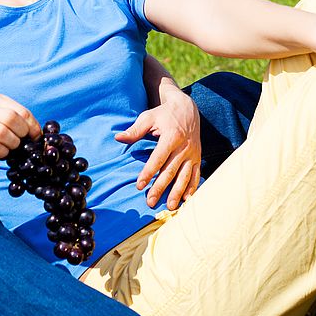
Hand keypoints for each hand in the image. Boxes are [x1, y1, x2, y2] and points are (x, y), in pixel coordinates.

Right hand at [0, 93, 40, 160]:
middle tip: (22, 142)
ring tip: (10, 148)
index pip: (22, 111)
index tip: (36, 137)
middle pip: (14, 119)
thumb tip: (37, 131)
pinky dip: (2, 152)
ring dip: (13, 144)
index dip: (33, 126)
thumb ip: (12, 117)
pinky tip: (0, 153)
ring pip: (4, 132)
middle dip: (23, 134)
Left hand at [115, 86, 200, 209]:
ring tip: (169, 207)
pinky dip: (192, 188)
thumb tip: (118, 138)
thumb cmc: (164, 114)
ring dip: (177, 192)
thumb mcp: (148, 117)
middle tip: (150, 202)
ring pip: (185, 176)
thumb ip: (134, 130)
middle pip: (170, 171)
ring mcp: (192, 153)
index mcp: (171, 137)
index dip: (148, 172)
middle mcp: (184, 147)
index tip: (139, 185)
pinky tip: (186, 200)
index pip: (158, 158)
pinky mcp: (198, 157)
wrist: (188, 108)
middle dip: (160, 188)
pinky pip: (196, 175)